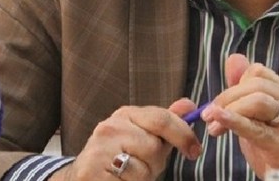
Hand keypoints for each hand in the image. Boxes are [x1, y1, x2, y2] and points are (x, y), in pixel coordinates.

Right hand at [52, 99, 201, 179]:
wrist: (83, 175)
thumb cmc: (119, 157)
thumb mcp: (142, 136)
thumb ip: (165, 123)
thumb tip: (189, 106)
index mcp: (126, 114)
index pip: (161, 119)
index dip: (183, 135)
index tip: (195, 150)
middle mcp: (110, 127)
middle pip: (154, 148)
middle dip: (155, 163)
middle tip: (144, 166)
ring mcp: (98, 150)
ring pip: (142, 171)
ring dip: (142, 179)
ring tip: (128, 175)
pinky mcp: (91, 172)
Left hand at [201, 54, 278, 180]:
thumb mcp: (263, 116)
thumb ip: (247, 90)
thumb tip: (233, 59)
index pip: (258, 73)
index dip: (234, 84)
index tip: (220, 103)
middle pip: (255, 85)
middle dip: (227, 97)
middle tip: (208, 115)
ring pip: (258, 100)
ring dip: (229, 109)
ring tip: (213, 125)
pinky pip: (257, 128)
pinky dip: (234, 120)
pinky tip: (219, 119)